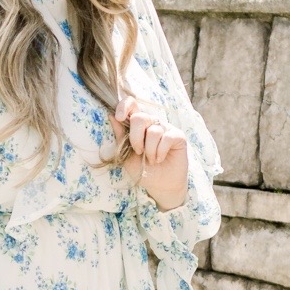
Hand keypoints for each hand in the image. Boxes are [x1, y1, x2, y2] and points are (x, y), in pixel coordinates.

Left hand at [111, 93, 189, 210]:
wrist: (159, 185)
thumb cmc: (141, 168)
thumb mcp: (126, 153)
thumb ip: (120, 135)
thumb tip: (111, 116)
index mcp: (138, 124)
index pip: (132, 104)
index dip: (124, 106)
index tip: (118, 117)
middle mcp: (152, 122)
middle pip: (140, 117)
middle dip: (135, 138)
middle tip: (138, 151)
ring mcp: (166, 128)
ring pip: (153, 131)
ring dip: (149, 150)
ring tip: (151, 159)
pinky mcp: (178, 136)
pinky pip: (167, 138)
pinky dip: (160, 152)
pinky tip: (160, 158)